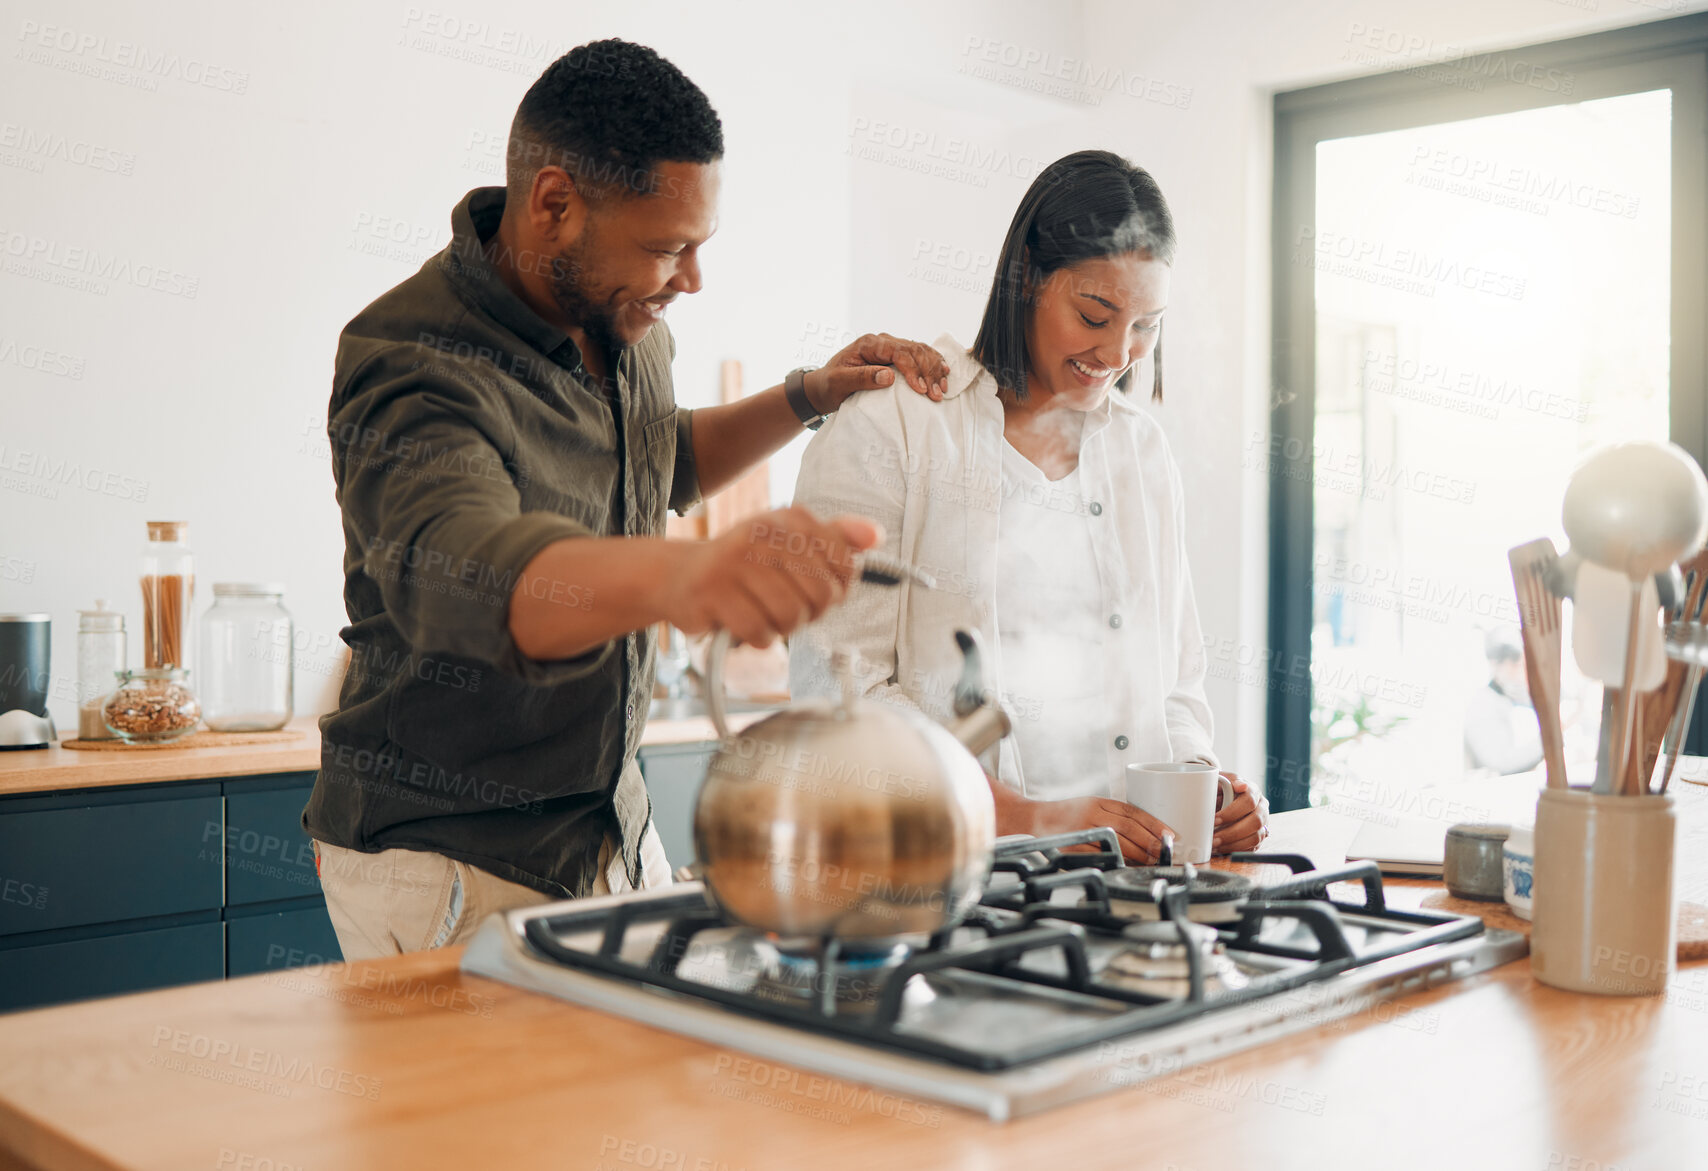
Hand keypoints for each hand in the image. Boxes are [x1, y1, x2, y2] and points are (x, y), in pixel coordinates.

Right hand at [660, 507, 880, 646]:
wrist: (682, 576)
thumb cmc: (747, 565)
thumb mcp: (792, 543)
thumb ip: (837, 540)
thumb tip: (877, 535)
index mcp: (791, 519)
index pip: (846, 566)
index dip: (836, 590)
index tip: (813, 588)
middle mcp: (763, 532)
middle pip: (822, 595)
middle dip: (809, 613)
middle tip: (786, 607)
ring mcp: (735, 561)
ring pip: (791, 616)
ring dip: (781, 627)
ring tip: (764, 613)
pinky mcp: (712, 592)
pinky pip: (759, 632)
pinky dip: (757, 638)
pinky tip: (743, 622)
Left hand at [805, 332, 949, 411]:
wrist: (824, 386)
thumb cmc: (830, 385)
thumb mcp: (840, 383)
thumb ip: (862, 378)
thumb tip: (889, 376)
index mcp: (869, 343)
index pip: (899, 352)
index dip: (913, 371)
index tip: (921, 390)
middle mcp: (882, 341)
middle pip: (914, 350)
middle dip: (928, 372)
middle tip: (936, 395)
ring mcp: (890, 347)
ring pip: (921, 351)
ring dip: (935, 369)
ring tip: (942, 388)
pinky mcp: (896, 356)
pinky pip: (920, 355)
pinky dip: (934, 363)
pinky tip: (944, 373)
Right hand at [994, 784, 1175, 865]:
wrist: (1032, 820)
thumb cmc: (1065, 816)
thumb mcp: (1091, 807)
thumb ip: (1114, 817)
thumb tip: (1146, 834)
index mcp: (1099, 802)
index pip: (1133, 811)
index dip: (1154, 823)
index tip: (1170, 834)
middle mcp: (1092, 813)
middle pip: (1129, 827)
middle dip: (1150, 841)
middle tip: (1165, 852)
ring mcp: (1082, 830)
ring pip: (1117, 842)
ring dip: (1138, 853)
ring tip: (1152, 861)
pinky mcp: (1074, 846)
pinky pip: (1099, 855)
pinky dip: (1116, 861)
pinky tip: (1127, 866)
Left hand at [1212, 773, 1269, 854]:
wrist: (1221, 798)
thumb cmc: (1220, 789)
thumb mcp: (1221, 780)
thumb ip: (1228, 780)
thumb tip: (1241, 785)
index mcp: (1254, 792)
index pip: (1249, 801)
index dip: (1232, 812)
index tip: (1215, 819)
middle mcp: (1262, 808)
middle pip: (1255, 821)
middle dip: (1232, 832)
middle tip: (1214, 837)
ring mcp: (1263, 824)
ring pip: (1255, 837)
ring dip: (1233, 843)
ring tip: (1215, 844)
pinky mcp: (1259, 837)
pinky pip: (1252, 848)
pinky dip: (1235, 849)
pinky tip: (1221, 848)